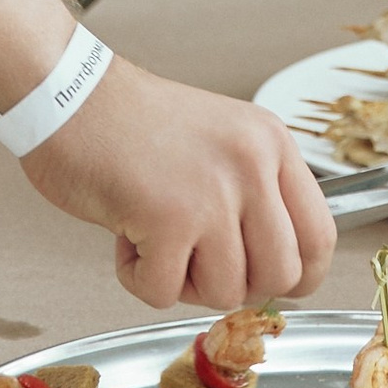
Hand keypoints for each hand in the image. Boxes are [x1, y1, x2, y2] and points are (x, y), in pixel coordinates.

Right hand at [22, 56, 337, 312]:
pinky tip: (126, 235)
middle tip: (195, 258)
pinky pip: (165, 292)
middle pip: (281, 276)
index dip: (300, 277)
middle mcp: (253, 165)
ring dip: (182, 281)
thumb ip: (254, 196)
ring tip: (153, 236)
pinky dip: (138, 278)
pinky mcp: (168, 217)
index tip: (266, 281)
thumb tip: (273, 273)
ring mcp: (214, 191)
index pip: (320, 236)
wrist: (68, 94)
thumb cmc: (130, 123)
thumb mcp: (221, 142)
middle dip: (235, 284)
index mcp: (271, 144)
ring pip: (227, 292)